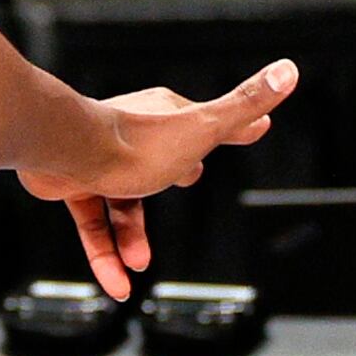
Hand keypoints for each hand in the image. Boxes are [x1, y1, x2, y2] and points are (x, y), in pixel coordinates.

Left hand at [17, 59, 297, 297]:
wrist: (66, 150)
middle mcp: (134, 133)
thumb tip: (289, 70)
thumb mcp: (205, 128)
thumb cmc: (137, 141)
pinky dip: (106, 255)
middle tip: (189, 178)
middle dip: (176, 174)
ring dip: (134, 238)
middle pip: (163, 159)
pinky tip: (118, 284)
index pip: (206, 121)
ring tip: (140, 263)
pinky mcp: (74, 183)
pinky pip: (93, 225)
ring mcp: (101, 158)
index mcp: (167, 115)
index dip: (229, 126)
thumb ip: (244, 106)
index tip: (252, 127)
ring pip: (124, 204)